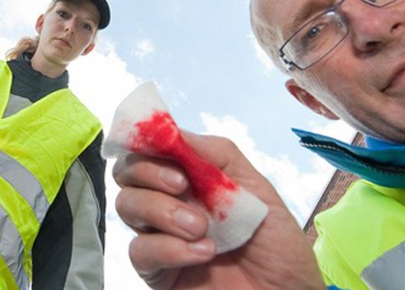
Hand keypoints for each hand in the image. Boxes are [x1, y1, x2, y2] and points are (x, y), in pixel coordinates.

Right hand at [113, 133, 324, 289]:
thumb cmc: (278, 247)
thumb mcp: (257, 188)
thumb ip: (216, 155)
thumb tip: (174, 132)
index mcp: (192, 179)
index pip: (150, 149)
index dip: (147, 140)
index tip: (165, 145)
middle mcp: (170, 203)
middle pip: (127, 173)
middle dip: (149, 172)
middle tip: (182, 185)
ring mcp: (161, 237)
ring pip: (127, 206)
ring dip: (162, 210)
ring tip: (200, 227)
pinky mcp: (157, 272)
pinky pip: (139, 250)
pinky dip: (169, 247)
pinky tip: (202, 253)